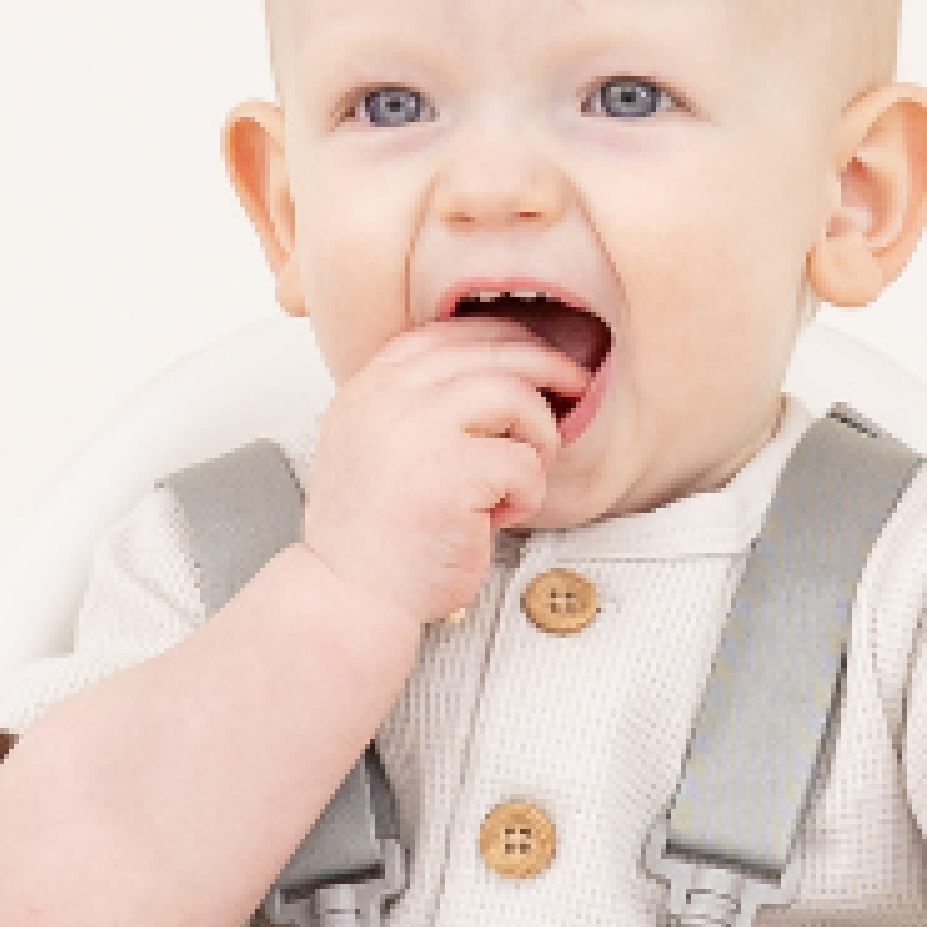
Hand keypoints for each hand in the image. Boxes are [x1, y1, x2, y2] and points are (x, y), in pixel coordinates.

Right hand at [297, 313, 585, 638]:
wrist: (352, 593)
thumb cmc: (376, 533)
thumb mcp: (378, 445)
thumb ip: (418, 405)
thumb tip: (501, 372)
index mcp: (370, 387)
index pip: (447, 333)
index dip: (502, 338)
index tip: (534, 355)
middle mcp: (389, 398)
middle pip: (490, 352)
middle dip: (546, 365)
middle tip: (575, 384)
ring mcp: (418, 431)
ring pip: (516, 396)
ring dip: (539, 434)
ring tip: (525, 472)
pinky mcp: (453, 473)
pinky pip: (524, 463)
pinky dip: (526, 493)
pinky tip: (499, 516)